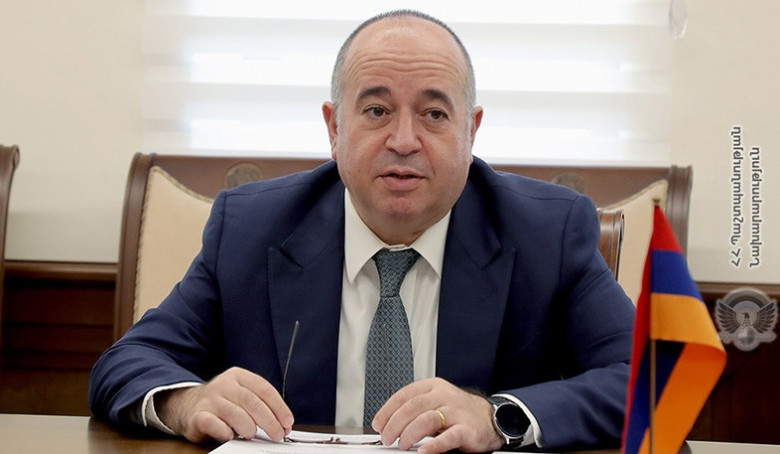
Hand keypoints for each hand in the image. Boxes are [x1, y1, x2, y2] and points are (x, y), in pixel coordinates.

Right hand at [155, 367, 293, 442]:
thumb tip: (284, 424)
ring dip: (248, 427)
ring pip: (235, 412)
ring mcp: (210, 399)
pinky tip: (230, 435)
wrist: (187, 405)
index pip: (264, 389)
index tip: (288, 422)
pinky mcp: (197, 415)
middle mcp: (224, 384)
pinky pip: (212, 423)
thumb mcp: (242, 396)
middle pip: (251, 401)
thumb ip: (261, 405)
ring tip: (253, 435)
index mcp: (239, 376)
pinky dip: (224, 431)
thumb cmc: (223, 402)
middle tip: (277, 434)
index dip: (279, 407)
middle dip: (269, 420)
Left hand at [371, 378, 503, 453]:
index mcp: (433, 387)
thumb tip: (389, 423)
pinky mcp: (466, 429)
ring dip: (410, 434)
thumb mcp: (436, 402)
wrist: (490, 418)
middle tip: (387, 438)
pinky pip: (448, 436)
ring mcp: (456, 412)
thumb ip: (416, 408)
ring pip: (427, 419)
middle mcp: (444, 396)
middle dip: (395, 424)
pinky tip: (424, 451)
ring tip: (402, 445)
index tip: (378, 423)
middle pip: (412, 407)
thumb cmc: (459, 411)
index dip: (388, 410)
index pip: (404, 395)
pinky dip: (434, 445)